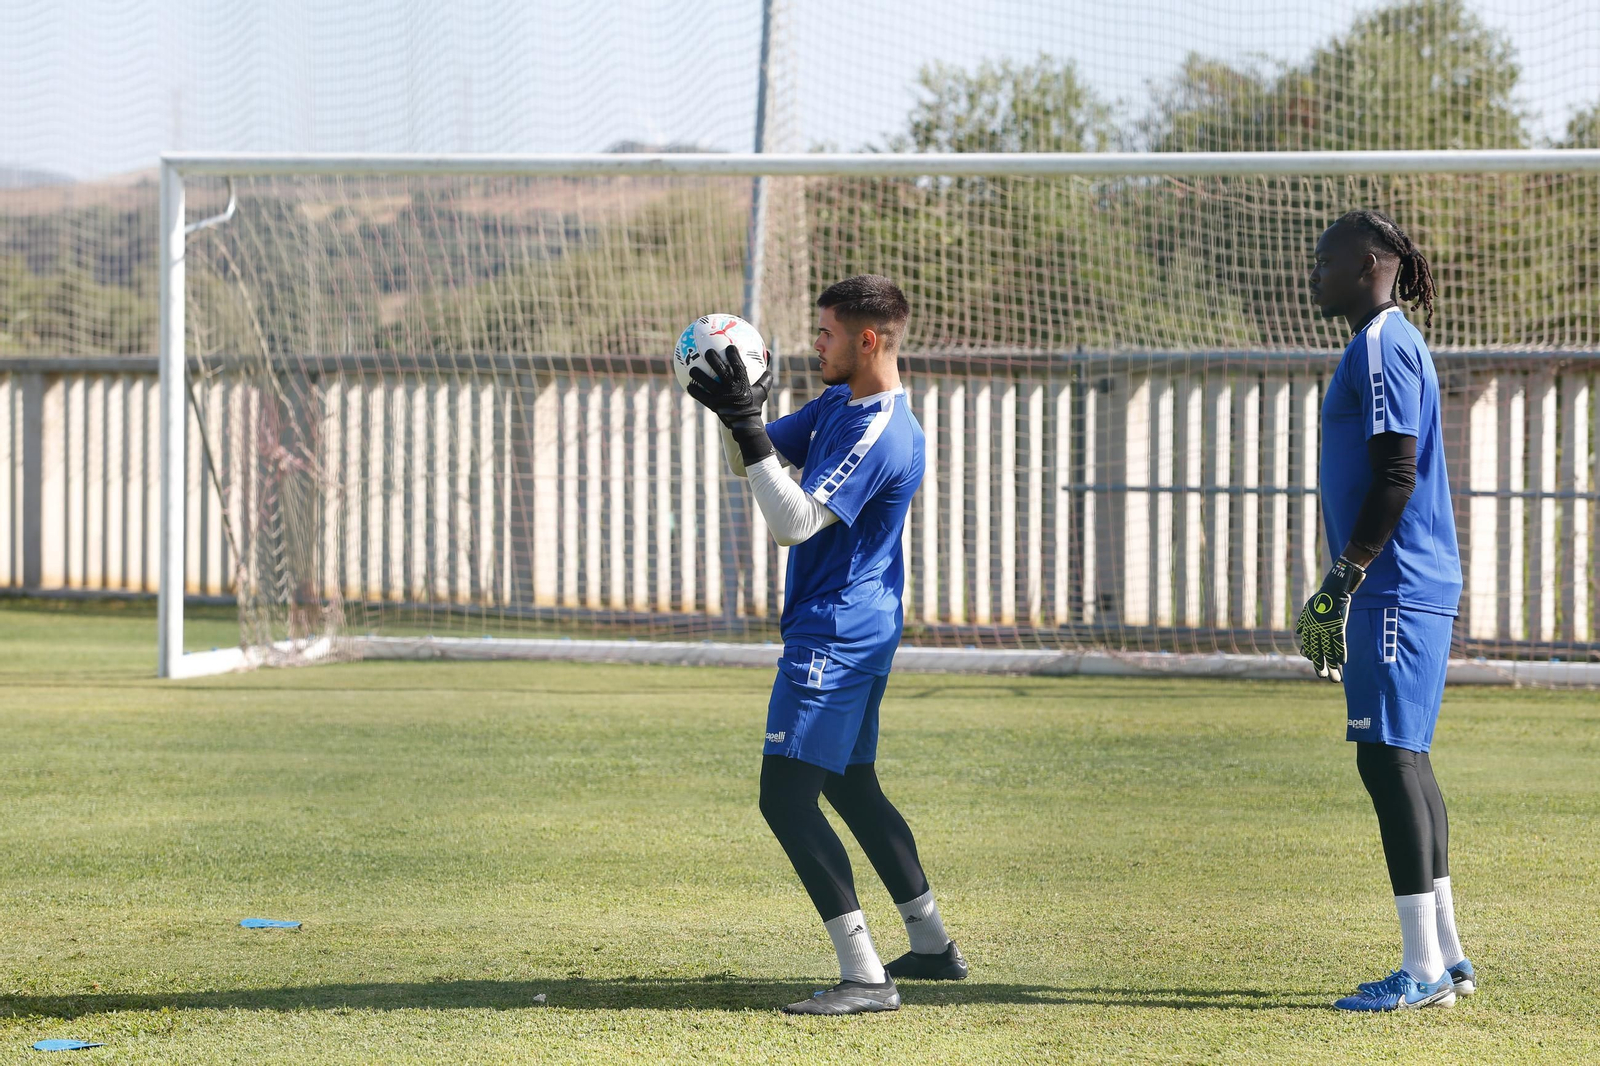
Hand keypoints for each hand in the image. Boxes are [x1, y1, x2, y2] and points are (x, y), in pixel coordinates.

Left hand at [685, 344, 774, 465]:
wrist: (746, 426)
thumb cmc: (754, 405)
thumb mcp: (762, 391)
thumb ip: (765, 376)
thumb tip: (769, 358)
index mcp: (743, 384)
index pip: (738, 366)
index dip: (733, 355)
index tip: (729, 347)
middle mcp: (731, 389)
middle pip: (721, 371)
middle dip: (713, 359)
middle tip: (708, 351)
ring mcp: (721, 398)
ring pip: (707, 383)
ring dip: (698, 375)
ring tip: (692, 369)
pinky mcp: (713, 405)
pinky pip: (701, 396)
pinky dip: (695, 391)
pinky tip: (688, 386)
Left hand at [1294, 556, 1365, 682]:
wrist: (1331, 591)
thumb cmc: (1319, 600)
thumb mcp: (1307, 611)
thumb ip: (1303, 622)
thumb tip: (1299, 631)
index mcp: (1309, 629)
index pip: (1309, 647)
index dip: (1312, 657)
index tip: (1316, 666)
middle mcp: (1316, 631)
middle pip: (1318, 652)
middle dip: (1320, 665)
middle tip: (1322, 676)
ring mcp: (1327, 630)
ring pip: (1329, 650)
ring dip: (1332, 664)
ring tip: (1335, 675)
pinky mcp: (1337, 627)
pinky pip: (1339, 643)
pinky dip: (1341, 652)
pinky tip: (1343, 662)